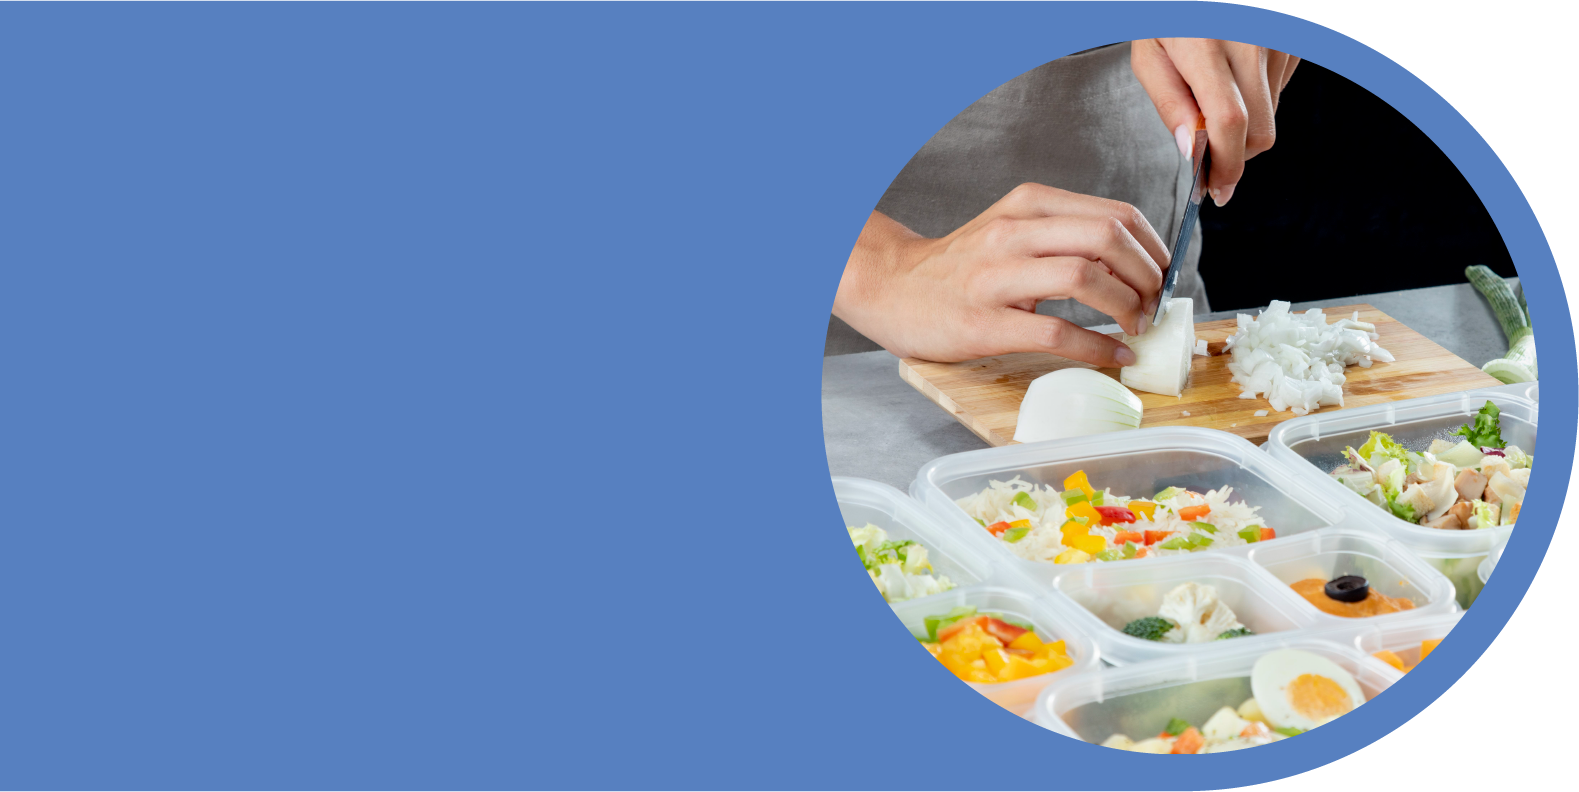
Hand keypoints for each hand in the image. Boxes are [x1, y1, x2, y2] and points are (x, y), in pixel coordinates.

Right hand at [833, 183, 1169, 364]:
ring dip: (1127, 306)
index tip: (1164, 276)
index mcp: (1028, 205)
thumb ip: (1063, 236)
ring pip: (1085, 278)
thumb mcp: (1011, 231)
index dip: (1154, 248)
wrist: (890, 287)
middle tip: (1155, 304)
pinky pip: (1055, 333)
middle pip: (1107, 238)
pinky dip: (1097, 348)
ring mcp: (996, 278)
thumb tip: (1134, 264)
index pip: (1116, 214)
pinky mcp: (984, 323)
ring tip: (1136, 326)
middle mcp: (1013, 232)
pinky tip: (1113, 355)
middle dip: (1148, 275)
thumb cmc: (958, 267)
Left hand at [1130, 38, 1299, 205]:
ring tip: (1215, 92)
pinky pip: (1281, 90)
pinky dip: (1258, 96)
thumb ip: (1169, 104)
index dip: (1227, 165)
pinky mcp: (1295, 40)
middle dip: (1236, 155)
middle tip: (1211, 154)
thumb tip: (1191, 152)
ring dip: (1245, 122)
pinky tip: (1236, 74)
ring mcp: (1278, 39)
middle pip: (1260, 131)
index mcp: (1206, 46)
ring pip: (1272, 115)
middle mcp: (1251, 41)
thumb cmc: (1170, 15)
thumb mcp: (1149, 55)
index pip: (1229, 122)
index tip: (1217, 189)